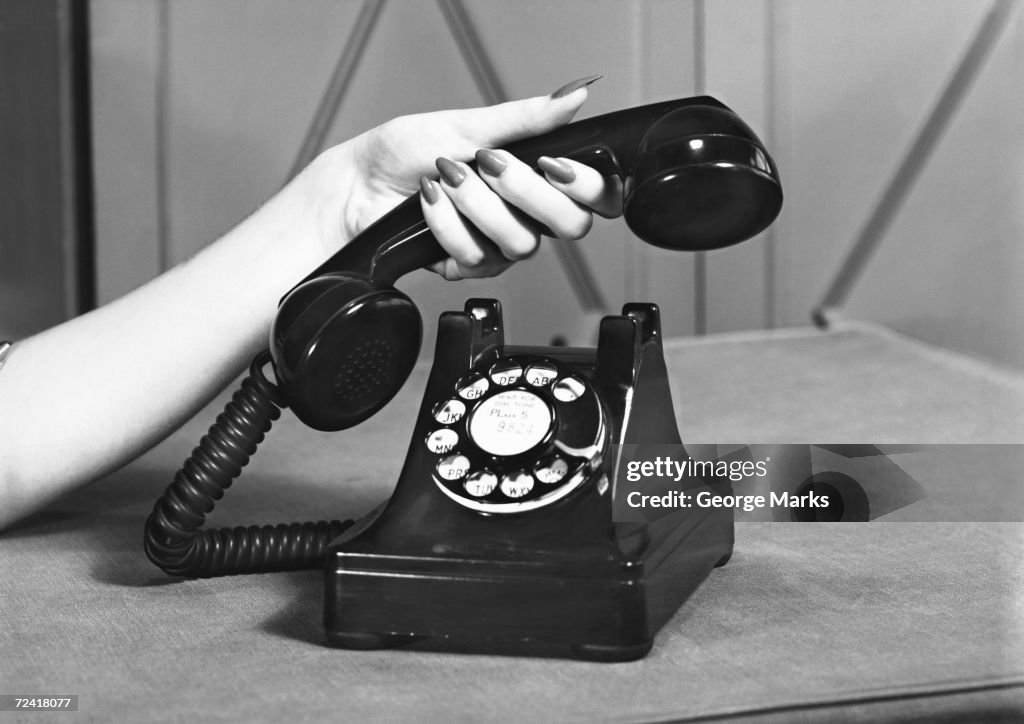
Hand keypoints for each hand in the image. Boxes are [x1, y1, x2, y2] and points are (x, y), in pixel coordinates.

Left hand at [299, 80, 622, 279]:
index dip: (588, 187)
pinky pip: (478, 257)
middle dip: (526, 191)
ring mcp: (500, 242)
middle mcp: (526, 213)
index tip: (554, 163)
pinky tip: (428, 203)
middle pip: (570, 226)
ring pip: (520, 242)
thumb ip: (527, 119)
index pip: (596, 197)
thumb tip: (574, 97)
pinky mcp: (470, 266)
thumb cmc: (406, 151)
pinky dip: (446, 223)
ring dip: (476, 204)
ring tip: (445, 178)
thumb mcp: (470, 125)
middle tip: (489, 164)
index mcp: (536, 175)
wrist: (359, 185)